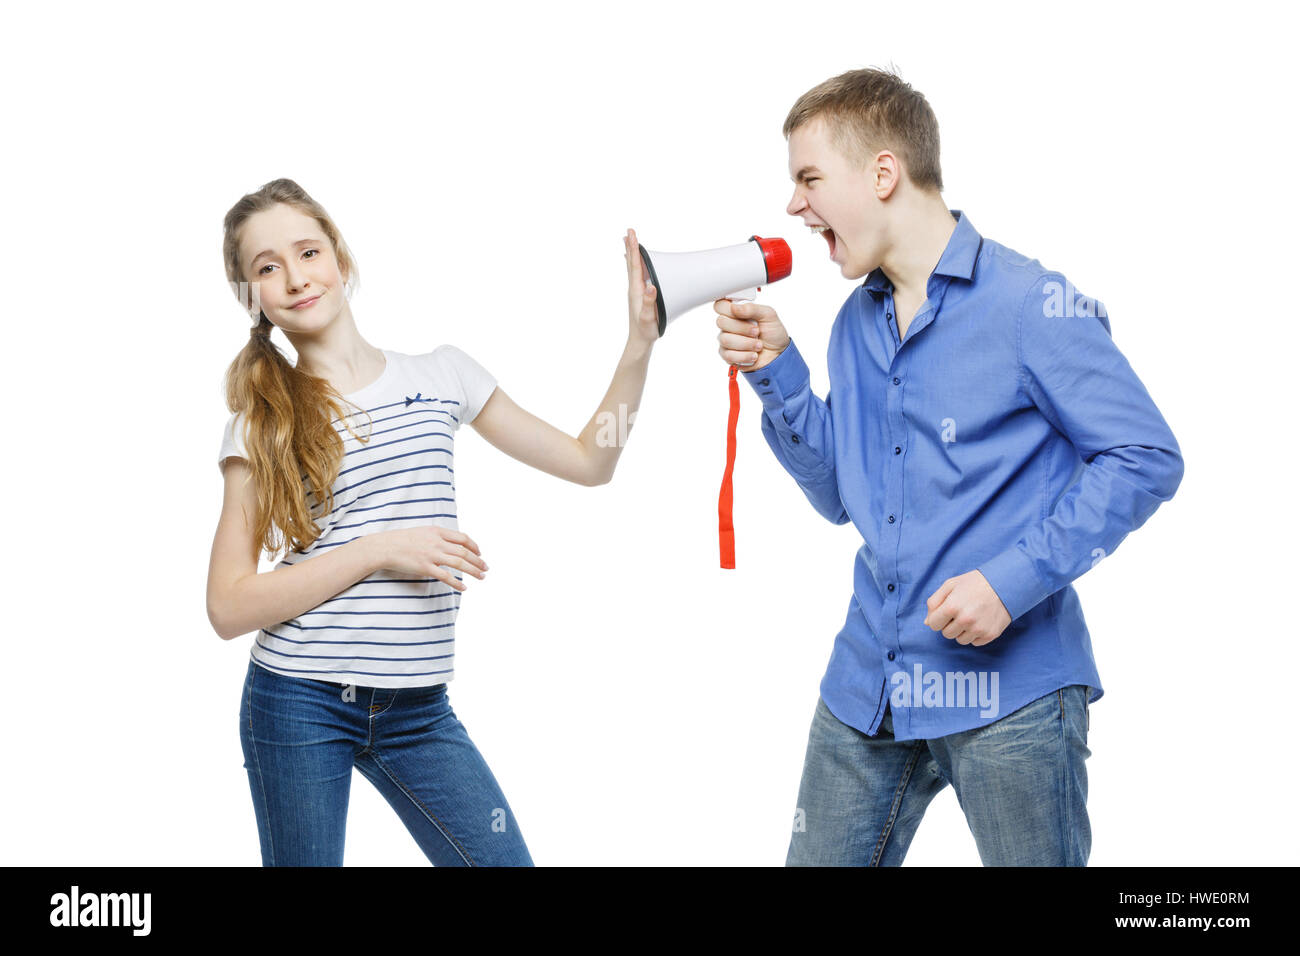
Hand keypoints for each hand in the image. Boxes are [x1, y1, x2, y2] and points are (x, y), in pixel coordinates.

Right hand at [367, 526, 487, 592]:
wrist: (385, 546)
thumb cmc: (402, 540)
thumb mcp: (423, 531)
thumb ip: (438, 536)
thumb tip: (452, 544)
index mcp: (437, 531)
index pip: (463, 538)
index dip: (474, 546)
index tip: (479, 553)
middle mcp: (437, 542)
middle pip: (464, 552)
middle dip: (478, 561)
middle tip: (486, 568)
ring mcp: (432, 555)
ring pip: (459, 563)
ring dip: (474, 571)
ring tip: (482, 577)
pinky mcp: (425, 568)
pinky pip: (446, 577)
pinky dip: (457, 583)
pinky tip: (464, 588)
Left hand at [623, 228, 659, 350]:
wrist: (640, 342)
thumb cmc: (646, 331)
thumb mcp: (648, 318)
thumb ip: (649, 303)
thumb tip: (651, 286)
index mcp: (636, 291)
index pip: (635, 266)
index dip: (634, 249)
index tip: (632, 235)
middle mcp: (634, 289)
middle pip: (632, 263)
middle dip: (631, 246)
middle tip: (629, 231)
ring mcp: (636, 292)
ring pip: (633, 268)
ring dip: (632, 254)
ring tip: (629, 241)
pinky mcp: (640, 296)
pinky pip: (637, 275)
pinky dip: (636, 265)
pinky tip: (636, 264)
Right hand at [714, 298, 789, 370]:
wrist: (778, 354)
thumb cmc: (773, 333)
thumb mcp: (768, 315)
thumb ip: (752, 308)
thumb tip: (734, 307)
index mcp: (736, 312)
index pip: (720, 306)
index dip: (727, 309)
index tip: (742, 313)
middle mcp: (729, 325)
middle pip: (721, 322)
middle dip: (742, 328)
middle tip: (757, 331)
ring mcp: (726, 340)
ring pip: (725, 339)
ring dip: (746, 343)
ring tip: (758, 345)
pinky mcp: (727, 355)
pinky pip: (729, 355)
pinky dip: (745, 355)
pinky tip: (753, 355)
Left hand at [923, 570, 1011, 646]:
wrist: (1005, 584)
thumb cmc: (975, 583)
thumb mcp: (950, 585)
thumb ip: (934, 602)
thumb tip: (927, 622)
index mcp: (952, 606)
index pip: (934, 625)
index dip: (938, 618)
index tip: (946, 612)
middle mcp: (965, 620)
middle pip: (946, 634)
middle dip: (950, 625)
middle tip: (961, 612)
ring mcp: (978, 629)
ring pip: (960, 640)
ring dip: (963, 631)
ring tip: (972, 616)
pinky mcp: (990, 635)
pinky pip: (975, 642)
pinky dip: (975, 635)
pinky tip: (981, 621)